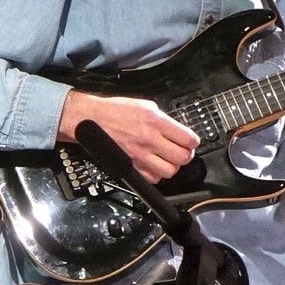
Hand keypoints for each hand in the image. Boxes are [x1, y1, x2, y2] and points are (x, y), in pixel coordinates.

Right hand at [57, 90, 199, 182]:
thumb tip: (178, 130)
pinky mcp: (131, 166)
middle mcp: (149, 139)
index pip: (188, 139)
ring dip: (172, 166)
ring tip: (168, 159)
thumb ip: (163, 119)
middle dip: (185, 155)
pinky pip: (153, 179)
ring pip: (170, 171)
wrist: (91, 120)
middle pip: (182, 158)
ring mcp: (140, 155)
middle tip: (182, 151)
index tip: (191, 142)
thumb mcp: (145, 105)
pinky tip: (153, 165)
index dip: (193, 142)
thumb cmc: (115, 111)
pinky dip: (156, 174)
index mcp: (155, 121)